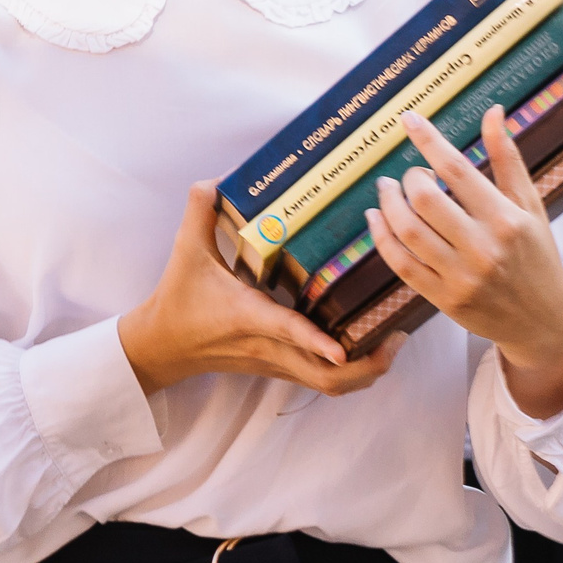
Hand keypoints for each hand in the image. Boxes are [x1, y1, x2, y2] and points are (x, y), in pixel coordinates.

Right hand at [115, 184, 403, 396]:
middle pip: (327, 377)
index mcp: (247, 316)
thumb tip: (221, 177)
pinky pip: (325, 380)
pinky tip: (370, 342)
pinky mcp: (280, 367)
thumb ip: (201, 210)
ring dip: (367, 370)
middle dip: (368, 364)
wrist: (163, 347)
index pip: (286, 333)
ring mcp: (277, 362)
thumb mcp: (185, 251)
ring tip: (394, 339)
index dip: (315, 342)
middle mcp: (269, 346)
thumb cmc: (178, 300)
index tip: (342, 348)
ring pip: (332, 385)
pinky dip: (354, 370)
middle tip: (398, 333)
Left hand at [368, 110, 562, 417]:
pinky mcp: (444, 299)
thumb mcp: (529, 205)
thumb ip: (507, 158)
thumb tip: (492, 112)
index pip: (457, 169)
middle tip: (411, 174)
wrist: (544, 321)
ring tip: (387, 190)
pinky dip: (381, 237)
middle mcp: (484, 248)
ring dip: (388, 204)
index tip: (408, 119)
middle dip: (409, 178)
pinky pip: (400, 264)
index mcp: (506, 219)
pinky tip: (377, 218)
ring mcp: (461, 276)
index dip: (428, 140)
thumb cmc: (537, 255)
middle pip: (425, 200)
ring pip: (407, 231)